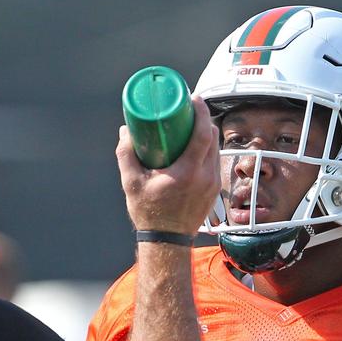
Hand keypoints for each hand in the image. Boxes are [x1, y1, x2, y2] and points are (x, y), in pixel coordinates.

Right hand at [116, 96, 219, 236]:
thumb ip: (126, 154)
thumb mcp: (132, 182)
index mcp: (187, 172)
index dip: (200, 112)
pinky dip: (207, 149)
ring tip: (191, 125)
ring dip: (206, 133)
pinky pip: (214, 161)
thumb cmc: (149, 213)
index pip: (202, 134)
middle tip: (189, 108)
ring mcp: (212, 183)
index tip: (193, 98)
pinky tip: (195, 146)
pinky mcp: (214, 190)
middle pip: (212, 136)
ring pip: (215, 148)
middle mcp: (205, 176)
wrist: (167, 241)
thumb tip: (126, 131)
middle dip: (203, 118)